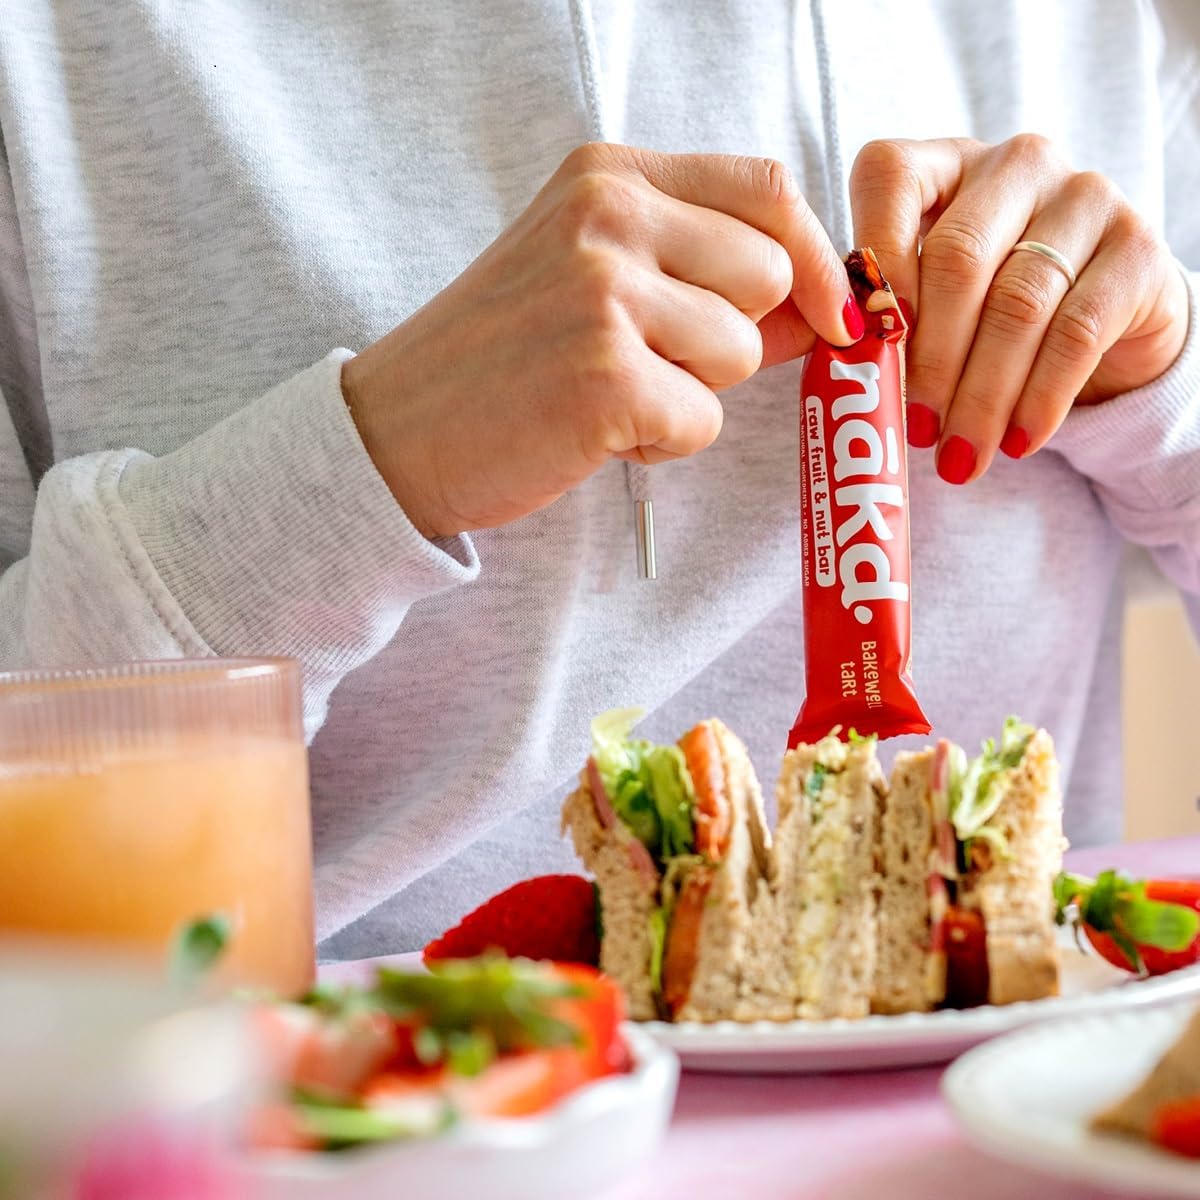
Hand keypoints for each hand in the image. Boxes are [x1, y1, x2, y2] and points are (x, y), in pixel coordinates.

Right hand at [342, 143, 859, 537]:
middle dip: (732, 337)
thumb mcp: (590, 275)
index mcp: (608, 177)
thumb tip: (824, 306)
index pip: (767, 189)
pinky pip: (704, 422)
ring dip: (692, 393)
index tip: (824, 313)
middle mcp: (608, 217)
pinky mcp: (606, 378)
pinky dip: (661, 445)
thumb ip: (701, 273)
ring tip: (609, 393)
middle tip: (647, 361)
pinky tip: (595, 433)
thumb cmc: (502, 358)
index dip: (812, 258)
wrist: (397, 429)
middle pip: (770, 274)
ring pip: (743, 353)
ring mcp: (604, 294)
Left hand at [850, 135, 1188, 482]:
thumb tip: (849, 369)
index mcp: (945, 164)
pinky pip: (1077, 333)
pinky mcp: (1136, 247)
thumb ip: (886, 313)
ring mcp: (1084, 196)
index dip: (873, 262)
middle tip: (914, 431)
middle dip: (930, 362)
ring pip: (1017, 306)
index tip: (863, 342)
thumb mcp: (930, 296)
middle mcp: (1016, 163)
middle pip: (957, 261)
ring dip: (982, 397)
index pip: (891, 177)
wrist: (1104, 315)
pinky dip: (1039, 398)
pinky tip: (1016, 442)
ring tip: (959, 455)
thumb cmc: (987, 307)